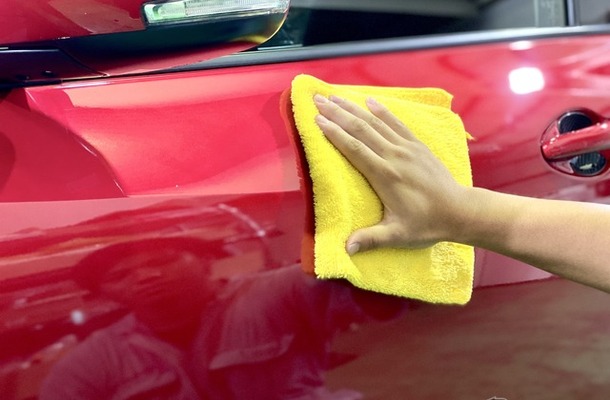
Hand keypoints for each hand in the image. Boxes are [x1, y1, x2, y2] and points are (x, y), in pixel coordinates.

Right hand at [313, 94, 469, 253]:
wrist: (459, 211)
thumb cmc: (426, 224)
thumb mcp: (397, 235)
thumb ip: (370, 239)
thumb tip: (345, 249)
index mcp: (385, 176)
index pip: (354, 149)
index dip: (334, 133)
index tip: (317, 120)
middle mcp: (394, 156)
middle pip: (361, 129)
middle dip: (338, 113)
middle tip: (318, 100)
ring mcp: (407, 148)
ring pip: (376, 122)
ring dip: (354, 107)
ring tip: (335, 96)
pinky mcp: (417, 146)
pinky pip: (396, 123)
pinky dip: (382, 111)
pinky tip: (370, 101)